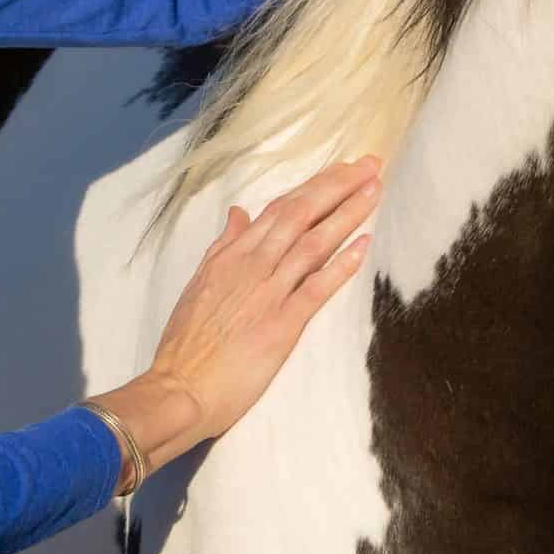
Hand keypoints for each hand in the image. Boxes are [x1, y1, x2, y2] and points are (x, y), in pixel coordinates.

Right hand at [88, 155, 381, 475]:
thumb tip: (239, 213)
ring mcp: (268, 293)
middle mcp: (252, 265)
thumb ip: (223, 246)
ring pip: (313, 242)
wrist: (178, 388)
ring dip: (347, 214)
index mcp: (231, 255)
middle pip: (301, 213)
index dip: (314, 186)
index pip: (280, 208)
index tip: (342, 169)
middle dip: (339, 186)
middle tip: (372, 164)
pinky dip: (341, 264)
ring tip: (375, 191)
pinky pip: (317, 288)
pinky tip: (364, 245)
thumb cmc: (185, 343)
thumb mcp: (199, 283)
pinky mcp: (282, 325)